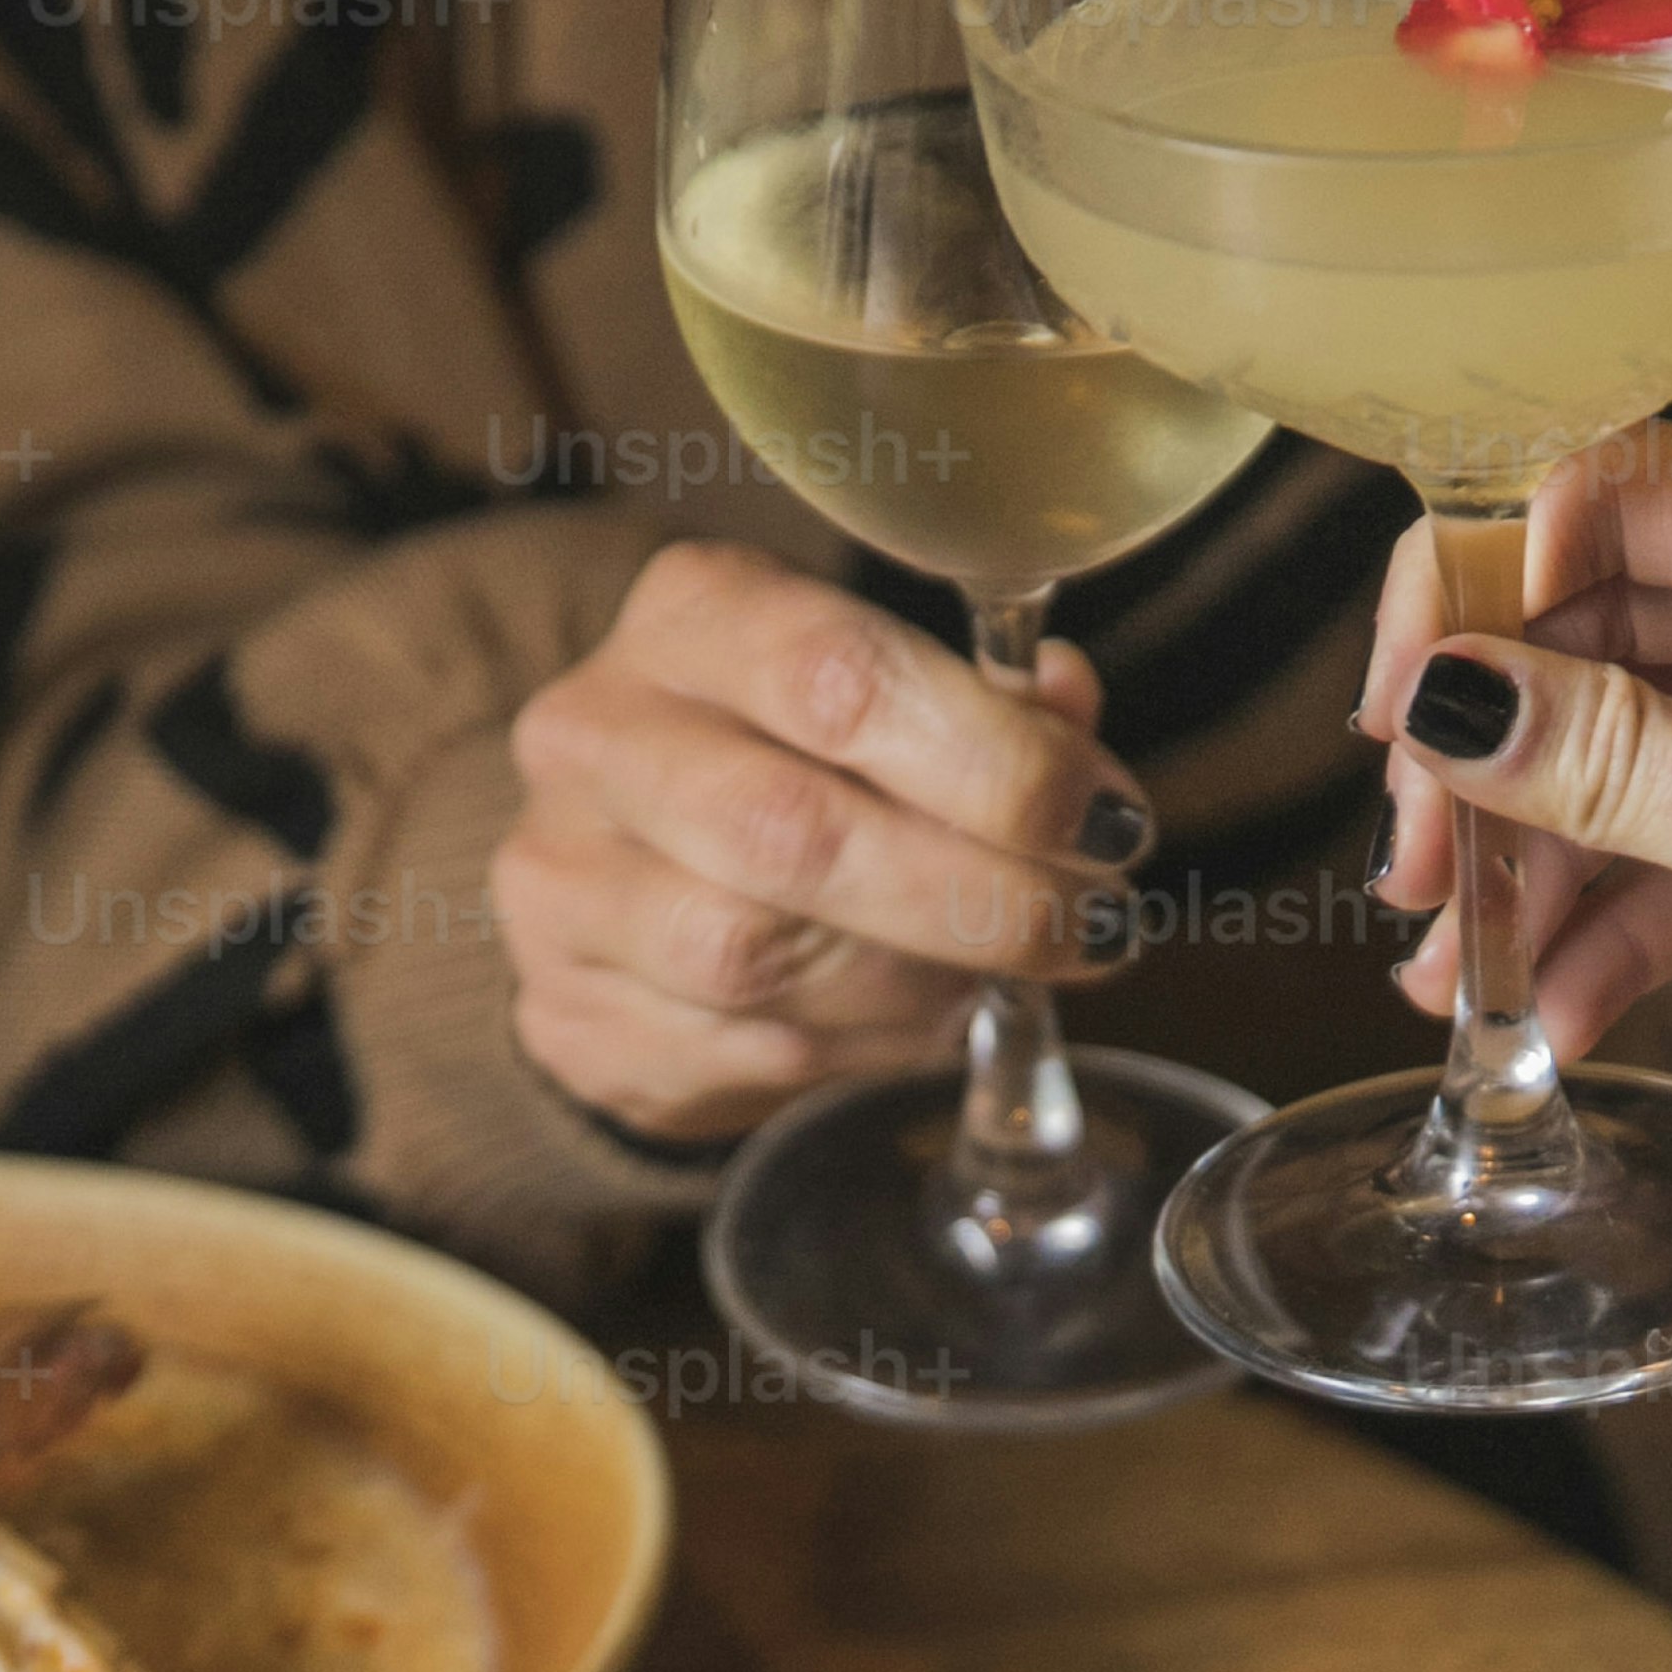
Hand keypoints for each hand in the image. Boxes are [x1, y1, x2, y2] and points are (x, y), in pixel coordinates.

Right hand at [495, 543, 1153, 1147]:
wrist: (619, 864)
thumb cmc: (790, 757)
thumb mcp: (884, 689)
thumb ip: (984, 702)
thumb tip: (1065, 705)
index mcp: (691, 616)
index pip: (840, 681)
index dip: (996, 766)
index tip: (1108, 824)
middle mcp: (596, 735)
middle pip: (794, 833)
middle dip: (979, 896)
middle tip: (1094, 926)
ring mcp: (563, 882)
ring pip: (759, 962)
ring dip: (922, 983)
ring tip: (1001, 971)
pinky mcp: (568, 1011)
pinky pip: (743, 1055)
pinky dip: (865, 1048)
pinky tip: (916, 1018)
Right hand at [1363, 439, 1671, 1441]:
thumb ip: (1612, 757)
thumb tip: (1448, 697)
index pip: (1645, 487)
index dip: (1497, 583)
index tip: (1401, 702)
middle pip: (1625, 617)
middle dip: (1502, 742)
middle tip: (1410, 853)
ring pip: (1642, 739)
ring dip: (1539, 848)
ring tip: (1450, 956)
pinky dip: (1613, 915)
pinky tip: (1540, 1007)